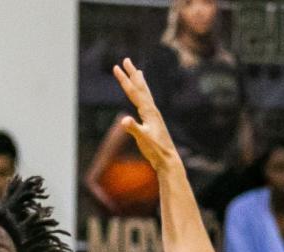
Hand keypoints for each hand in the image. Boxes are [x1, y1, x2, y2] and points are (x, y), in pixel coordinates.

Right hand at [113, 58, 180, 172]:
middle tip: (126, 60)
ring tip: (138, 71)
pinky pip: (147, 103)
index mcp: (148, 111)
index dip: (124, 79)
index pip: (133, 92)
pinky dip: (144, 95)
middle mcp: (152, 110)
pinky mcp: (154, 122)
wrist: (167, 159)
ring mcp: (154, 115)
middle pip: (140, 87)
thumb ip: (133, 129)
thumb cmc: (155, 150)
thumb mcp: (142, 139)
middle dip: (132, 74)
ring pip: (145, 94)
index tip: (116, 67)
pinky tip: (143, 97)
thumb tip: (124, 121)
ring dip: (140, 82)